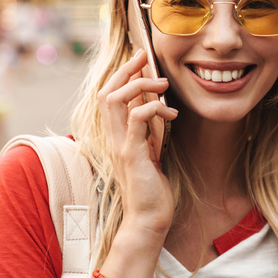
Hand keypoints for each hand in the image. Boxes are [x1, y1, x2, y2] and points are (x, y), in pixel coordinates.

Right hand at [98, 49, 178, 236]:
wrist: (148, 220)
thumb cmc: (152, 189)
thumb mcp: (150, 152)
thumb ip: (147, 131)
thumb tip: (154, 108)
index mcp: (116, 136)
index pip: (109, 96)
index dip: (122, 74)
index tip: (140, 59)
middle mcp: (112, 138)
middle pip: (106, 91)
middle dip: (126, 69)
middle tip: (146, 57)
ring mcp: (120, 146)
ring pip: (114, 99)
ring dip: (139, 85)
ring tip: (162, 85)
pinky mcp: (132, 154)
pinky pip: (135, 119)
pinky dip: (152, 108)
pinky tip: (171, 113)